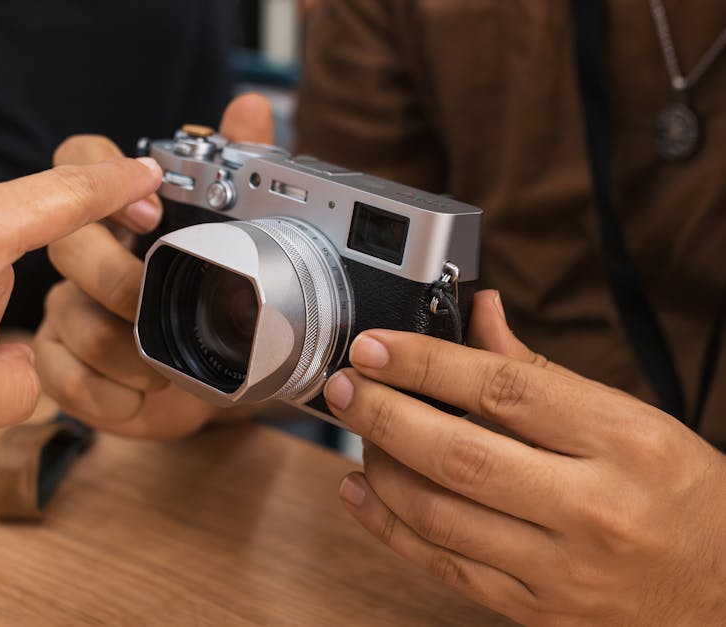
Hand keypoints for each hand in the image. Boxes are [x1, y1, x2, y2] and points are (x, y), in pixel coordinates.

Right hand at [34, 94, 274, 437]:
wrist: (205, 383)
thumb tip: (251, 105)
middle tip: (159, 313)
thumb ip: (241, 168)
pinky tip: (138, 399)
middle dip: (119, 285)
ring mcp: (65, 307)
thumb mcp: (235, 241)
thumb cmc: (212, 301)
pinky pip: (64, 377)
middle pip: (69, 247)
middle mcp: (85, 253)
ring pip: (73, 320)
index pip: (78, 161)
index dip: (103, 180)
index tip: (152, 214)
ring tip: (166, 372)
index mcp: (123, 213)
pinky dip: (109, 396)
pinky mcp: (57, 360)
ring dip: (127, 355)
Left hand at [324, 290, 725, 625]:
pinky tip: (361, 492)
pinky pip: (445, 566)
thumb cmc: (677, 491)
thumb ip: (540, 370)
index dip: (427, 362)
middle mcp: (593, 508)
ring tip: (358, 432)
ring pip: (441, 515)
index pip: (505, 390)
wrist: (723, 587)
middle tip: (347, 387)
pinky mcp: (536, 609)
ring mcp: (562, 568)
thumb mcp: (628, 416)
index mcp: (623, 441)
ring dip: (381, 468)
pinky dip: (389, 527)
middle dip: (386, 415)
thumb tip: (479, 314)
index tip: (377, 346)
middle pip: (461, 455)